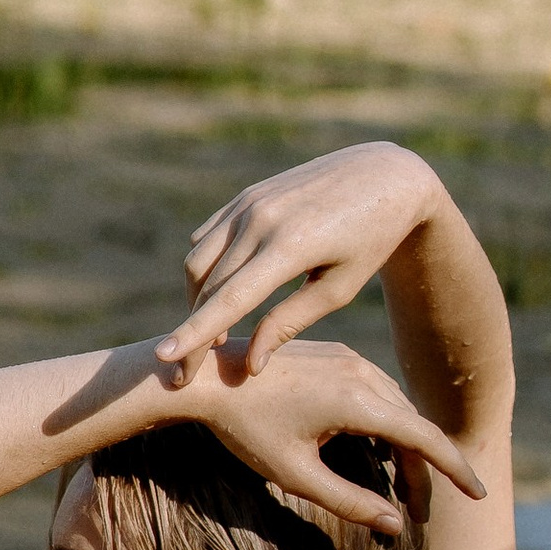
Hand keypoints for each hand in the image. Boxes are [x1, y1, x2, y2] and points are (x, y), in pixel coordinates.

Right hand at [158, 144, 439, 377]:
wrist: (385, 175)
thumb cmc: (372, 241)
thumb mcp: (339, 288)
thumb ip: (290, 323)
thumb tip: (251, 365)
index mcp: (291, 246)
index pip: (230, 299)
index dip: (194, 333)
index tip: (165, 359)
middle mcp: (261, 219)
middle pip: (207, 286)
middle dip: (192, 332)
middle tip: (187, 374)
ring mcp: (250, 203)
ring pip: (199, 261)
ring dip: (197, 301)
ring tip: (213, 335)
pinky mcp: (247, 195)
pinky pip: (209, 237)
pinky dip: (205, 269)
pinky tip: (220, 293)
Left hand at [174, 337, 485, 535]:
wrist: (203, 377)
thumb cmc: (244, 430)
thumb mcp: (296, 475)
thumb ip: (349, 502)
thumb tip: (395, 526)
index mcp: (358, 401)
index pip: (425, 439)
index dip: (455, 470)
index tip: (479, 495)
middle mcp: (361, 373)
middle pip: (412, 425)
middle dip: (423, 469)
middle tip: (419, 512)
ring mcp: (348, 360)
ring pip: (395, 407)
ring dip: (404, 446)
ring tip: (400, 488)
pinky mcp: (333, 356)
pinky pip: (375, 391)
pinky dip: (385, 423)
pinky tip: (375, 449)